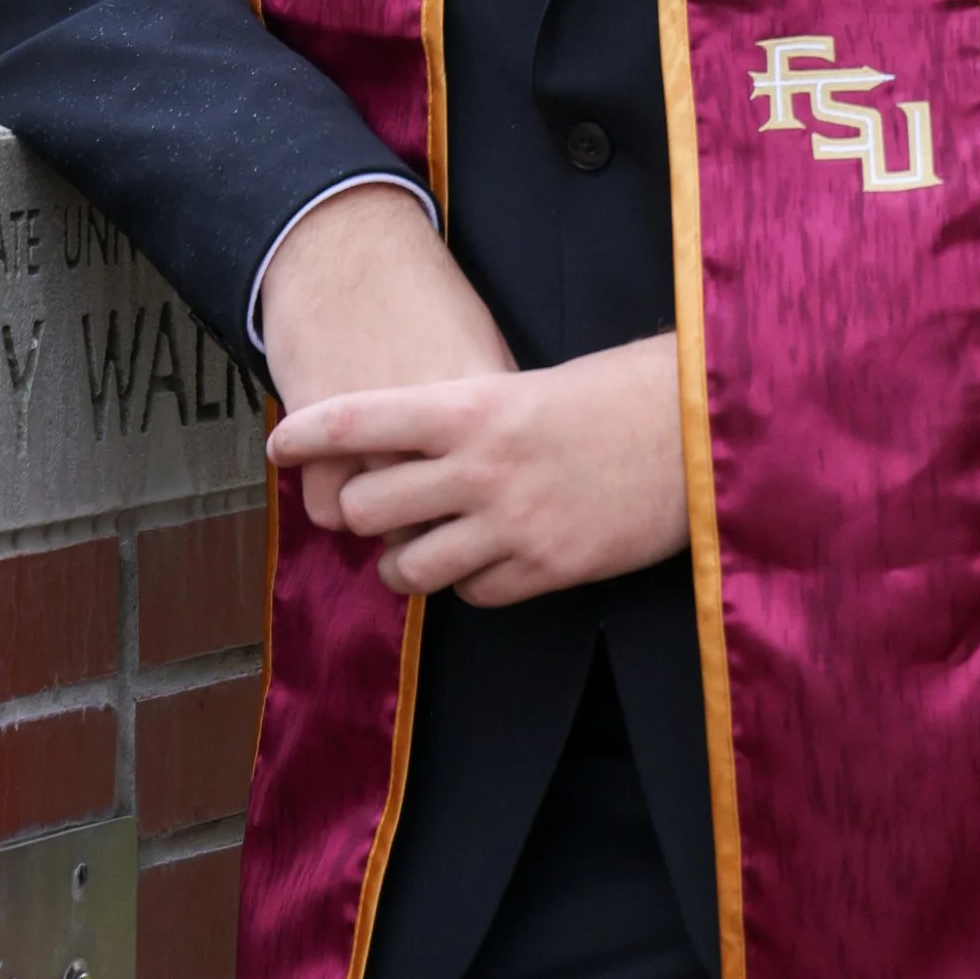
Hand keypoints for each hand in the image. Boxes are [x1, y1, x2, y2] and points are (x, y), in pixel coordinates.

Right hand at [257, 184, 511, 536]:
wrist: (343, 246)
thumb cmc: (414, 290)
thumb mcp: (477, 342)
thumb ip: (490, 408)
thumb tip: (501, 463)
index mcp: (486, 407)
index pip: (499, 497)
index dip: (485, 511)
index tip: (474, 509)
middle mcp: (438, 432)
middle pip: (440, 526)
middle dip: (429, 529)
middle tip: (418, 511)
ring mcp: (379, 437)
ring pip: (381, 524)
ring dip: (374, 514)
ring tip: (371, 488)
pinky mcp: (323, 435)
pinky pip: (326, 508)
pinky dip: (327, 497)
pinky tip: (332, 472)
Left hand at [269, 333, 686, 606]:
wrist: (702, 430)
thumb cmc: (624, 392)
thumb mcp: (533, 383)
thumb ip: (471, 417)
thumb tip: (417, 447)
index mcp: (473, 405)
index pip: (360, 420)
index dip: (305, 434)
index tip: (277, 445)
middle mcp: (480, 467)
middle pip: (365, 507)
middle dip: (360, 514)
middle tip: (373, 510)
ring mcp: (511, 524)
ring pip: (408, 568)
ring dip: (403, 563)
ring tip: (419, 550)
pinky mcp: (547, 569)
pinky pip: (472, 595)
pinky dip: (469, 584)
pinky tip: (487, 561)